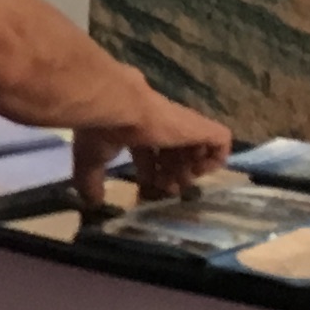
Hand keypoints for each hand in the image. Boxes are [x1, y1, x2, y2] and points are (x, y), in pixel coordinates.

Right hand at [67, 81, 226, 203]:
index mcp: (136, 131)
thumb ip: (90, 182)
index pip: (150, 151)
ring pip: (196, 147)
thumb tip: (93, 203)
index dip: (151, 172)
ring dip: (192, 169)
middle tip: (168, 190)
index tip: (147, 187)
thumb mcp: (89, 160)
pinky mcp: (199, 127)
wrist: (118, 107)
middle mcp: (160, 127)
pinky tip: (199, 171)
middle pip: (174, 151)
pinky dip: (215, 159)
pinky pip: (221, 141)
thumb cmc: (102, 131)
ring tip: (181, 183)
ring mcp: (181, 126)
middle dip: (173, 174)